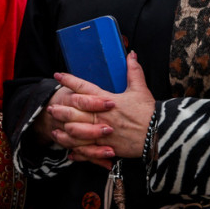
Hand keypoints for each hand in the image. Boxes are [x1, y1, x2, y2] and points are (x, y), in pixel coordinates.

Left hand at [49, 52, 155, 168]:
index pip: (84, 88)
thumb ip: (133, 71)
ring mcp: (102, 133)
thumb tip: (131, 55)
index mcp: (108, 100)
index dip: (70, 81)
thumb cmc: (149, 112)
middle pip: (74, 112)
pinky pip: (87, 151)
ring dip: (64, 132)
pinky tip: (69, 153)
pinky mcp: (106, 148)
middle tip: (50, 107)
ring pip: (76, 133)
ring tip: (54, 129)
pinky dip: (77, 152)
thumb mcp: (141, 89)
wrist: (159, 135)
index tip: (58, 75)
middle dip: (61, 109)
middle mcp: (101, 116)